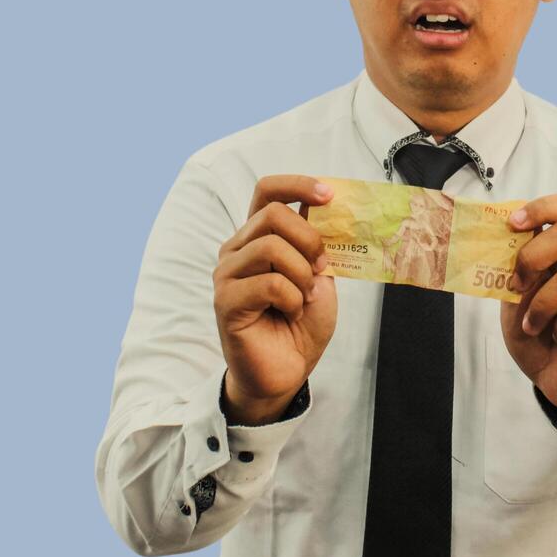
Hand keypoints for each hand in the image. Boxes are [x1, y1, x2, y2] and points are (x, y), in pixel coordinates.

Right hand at [213, 175, 336, 424]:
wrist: (287, 371)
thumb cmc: (300, 323)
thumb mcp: (320, 275)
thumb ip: (319, 243)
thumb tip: (328, 208)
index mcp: (258, 237)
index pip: (268, 191)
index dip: (299, 185)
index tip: (329, 195)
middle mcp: (237, 249)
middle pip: (273, 214)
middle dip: (309, 239)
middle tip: (320, 269)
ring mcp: (227, 274)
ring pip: (271, 246)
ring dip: (302, 274)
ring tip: (303, 297)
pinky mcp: (226, 301)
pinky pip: (269, 283)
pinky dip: (292, 297)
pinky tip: (290, 312)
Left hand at [500, 192, 556, 435]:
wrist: (553, 382)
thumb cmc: (537, 335)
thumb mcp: (514, 297)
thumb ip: (514, 265)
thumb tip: (504, 232)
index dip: (544, 207)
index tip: (513, 224)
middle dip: (529, 259)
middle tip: (515, 288)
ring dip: (540, 307)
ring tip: (533, 326)